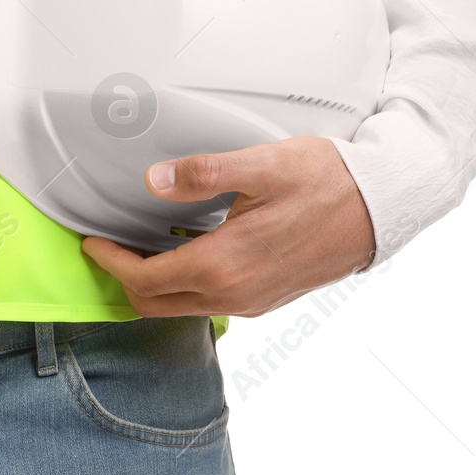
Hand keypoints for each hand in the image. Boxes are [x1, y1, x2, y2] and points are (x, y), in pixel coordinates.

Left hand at [81, 137, 375, 318]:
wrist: (383, 208)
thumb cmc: (328, 181)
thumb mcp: (262, 165)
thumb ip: (203, 174)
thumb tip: (155, 180)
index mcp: (223, 265)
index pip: (143, 280)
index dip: (110, 261)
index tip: (92, 240)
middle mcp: (233, 294)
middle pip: (154, 304)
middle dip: (124, 278)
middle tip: (109, 245)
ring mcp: (251, 302)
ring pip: (181, 308)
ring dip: (153, 285)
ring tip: (142, 247)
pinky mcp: (265, 301)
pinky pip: (209, 304)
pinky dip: (183, 287)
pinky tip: (185, 253)